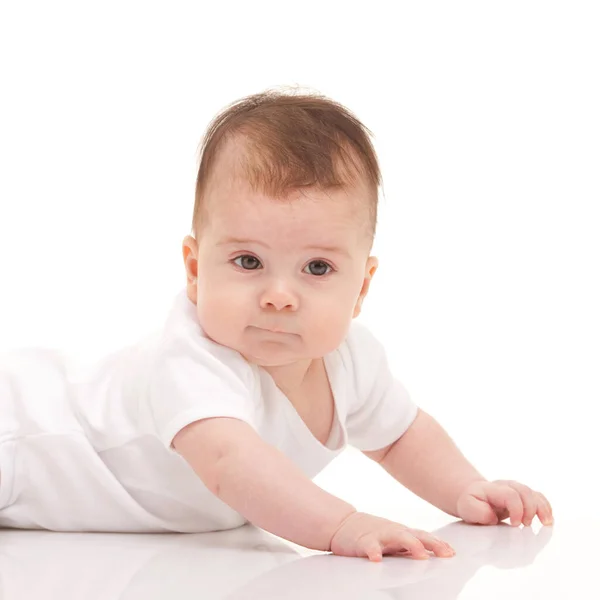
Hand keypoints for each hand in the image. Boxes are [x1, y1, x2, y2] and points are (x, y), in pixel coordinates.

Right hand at [330, 511, 455, 561]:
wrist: (343, 524)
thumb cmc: (373, 534)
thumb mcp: (393, 539)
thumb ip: (410, 546)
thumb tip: (434, 556)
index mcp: (401, 533)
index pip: (424, 536)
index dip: (439, 544)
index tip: (452, 553)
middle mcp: (393, 532)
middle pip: (416, 535)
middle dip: (432, 543)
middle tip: (446, 554)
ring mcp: (379, 535)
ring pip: (397, 537)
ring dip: (411, 544)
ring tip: (422, 554)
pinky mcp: (362, 541)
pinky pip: (369, 547)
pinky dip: (374, 552)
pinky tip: (377, 560)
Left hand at [456, 479, 553, 526]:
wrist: (472, 494)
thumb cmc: (471, 503)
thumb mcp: (467, 507)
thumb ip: (479, 512)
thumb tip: (494, 518)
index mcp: (493, 489)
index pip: (510, 494)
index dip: (517, 509)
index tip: (515, 524)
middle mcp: (506, 486)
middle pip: (524, 491)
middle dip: (530, 509)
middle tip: (526, 525)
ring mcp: (516, 490)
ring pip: (534, 493)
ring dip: (542, 508)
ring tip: (546, 523)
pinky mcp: (522, 496)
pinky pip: (538, 498)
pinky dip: (546, 508)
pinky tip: (548, 520)